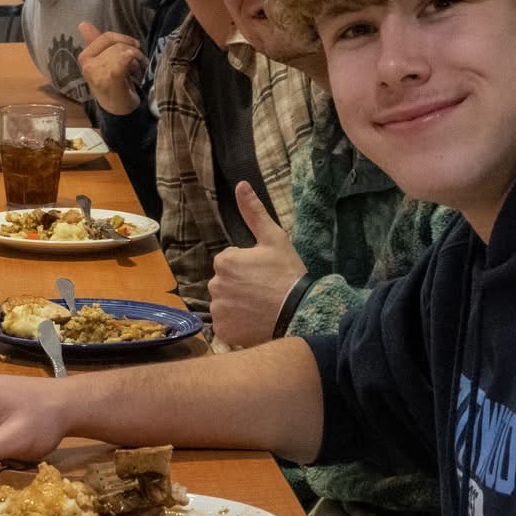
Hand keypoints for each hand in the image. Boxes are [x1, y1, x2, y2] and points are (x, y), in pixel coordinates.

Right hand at [76, 21, 145, 115]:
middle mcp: (88, 64)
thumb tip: (82, 23)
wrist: (118, 110)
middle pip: (117, 44)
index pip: (106, 37)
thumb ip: (94, 42)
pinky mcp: (110, 77)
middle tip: (137, 65)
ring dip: (136, 60)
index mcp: (84, 57)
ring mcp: (98, 71)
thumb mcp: (103, 61)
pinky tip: (137, 73)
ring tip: (136, 72)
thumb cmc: (113, 85)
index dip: (124, 39)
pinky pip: (125, 58)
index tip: (134, 48)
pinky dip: (135, 61)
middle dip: (132, 52)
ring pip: (123, 51)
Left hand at [207, 180, 306, 349]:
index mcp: (223, 262)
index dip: (248, 267)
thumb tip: (241, 184)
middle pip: (225, 283)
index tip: (265, 273)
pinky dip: (237, 325)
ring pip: (225, 304)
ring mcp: (218, 310)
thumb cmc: (288, 274)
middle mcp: (214, 285)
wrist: (301, 312)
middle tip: (264, 291)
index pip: (229, 262)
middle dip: (240, 285)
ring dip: (238, 305)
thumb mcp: (274, 239)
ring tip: (261, 307)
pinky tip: (255, 321)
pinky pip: (226, 325)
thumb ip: (253, 212)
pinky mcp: (223, 331)